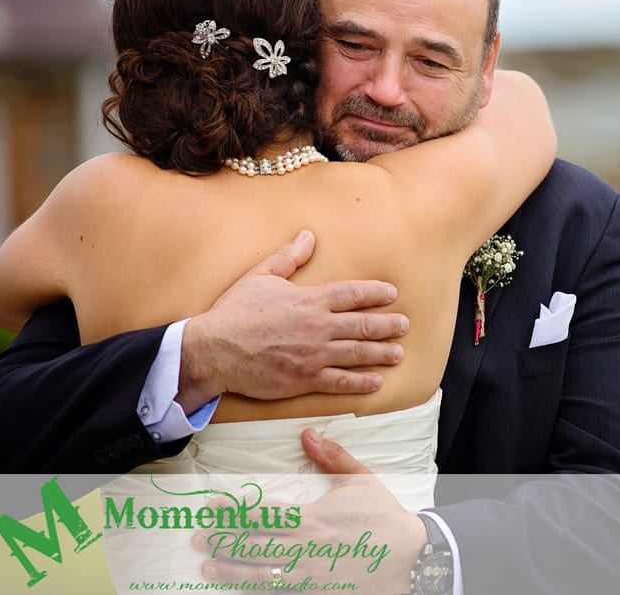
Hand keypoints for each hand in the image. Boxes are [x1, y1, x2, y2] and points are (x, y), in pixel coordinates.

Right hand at [177, 229, 406, 411]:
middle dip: (387, 325)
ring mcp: (313, 355)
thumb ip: (289, 256)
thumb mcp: (262, 275)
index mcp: (310, 300)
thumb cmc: (235, 311)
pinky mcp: (304, 380)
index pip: (352, 293)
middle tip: (405, 325)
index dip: (375, 292)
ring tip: (398, 353)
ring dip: (380, 353)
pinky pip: (339, 382)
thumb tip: (308, 236)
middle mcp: (318, 327)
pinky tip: (375, 382)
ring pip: (356, 353)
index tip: (392, 293)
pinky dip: (360, 382)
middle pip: (362, 324)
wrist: (215, 350)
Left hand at [197, 431, 425, 590]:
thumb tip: (306, 434)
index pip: (263, 513)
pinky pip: (278, 594)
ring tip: (208, 566)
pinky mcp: (315, 593)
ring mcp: (308, 577)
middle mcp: (305, 549)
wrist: (407, 557)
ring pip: (260, 574)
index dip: (234, 510)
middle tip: (198, 538)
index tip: (213, 507)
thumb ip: (331, 457)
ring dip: (231, 570)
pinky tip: (240, 588)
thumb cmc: (383, 516)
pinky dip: (256, 591)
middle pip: (254, 545)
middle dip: (223, 541)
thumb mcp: (360, 480)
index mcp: (313, 519)